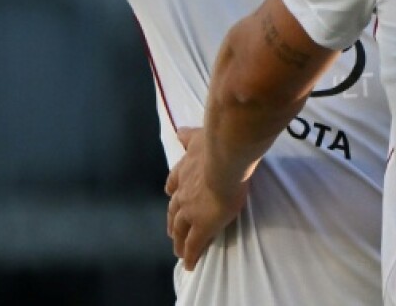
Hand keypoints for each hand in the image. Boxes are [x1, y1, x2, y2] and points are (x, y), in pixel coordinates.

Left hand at [164, 126, 249, 270]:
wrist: (224, 160)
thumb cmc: (215, 145)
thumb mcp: (197, 136)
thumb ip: (189, 136)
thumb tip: (180, 132)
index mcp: (184, 171)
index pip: (174, 183)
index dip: (173, 190)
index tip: (171, 194)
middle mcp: (182, 191)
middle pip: (173, 210)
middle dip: (171, 219)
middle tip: (171, 230)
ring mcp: (190, 211)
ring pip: (179, 229)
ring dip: (177, 239)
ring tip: (177, 249)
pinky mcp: (202, 226)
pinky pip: (193, 245)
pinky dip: (189, 255)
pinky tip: (189, 264)